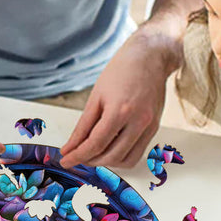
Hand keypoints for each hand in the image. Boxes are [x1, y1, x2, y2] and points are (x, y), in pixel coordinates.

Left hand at [59, 29, 180, 167]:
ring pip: (126, 160)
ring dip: (106, 162)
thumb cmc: (122, 71)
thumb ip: (83, 126)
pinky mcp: (154, 128)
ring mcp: (149, 126)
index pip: (95, 144)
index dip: (78, 156)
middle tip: (76, 156)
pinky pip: (137, 153)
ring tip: (92, 153)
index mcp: (120, 111)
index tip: (65, 160)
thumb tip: (70, 147)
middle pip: (111, 156)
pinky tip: (108, 149)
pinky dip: (121, 156)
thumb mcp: (96, 97)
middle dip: (90, 160)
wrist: (150, 57)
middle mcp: (138, 121)